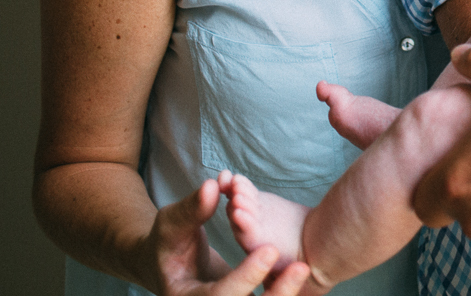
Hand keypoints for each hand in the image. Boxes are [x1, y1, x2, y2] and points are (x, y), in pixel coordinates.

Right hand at [143, 171, 310, 295]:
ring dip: (284, 293)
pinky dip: (282, 290)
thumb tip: (214, 186)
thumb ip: (192, 209)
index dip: (245, 277)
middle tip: (301, 268)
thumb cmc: (167, 244)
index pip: (220, 295)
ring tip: (303, 270)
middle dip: (277, 293)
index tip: (270, 250)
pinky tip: (299, 274)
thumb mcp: (171, 224)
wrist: (168, 265)